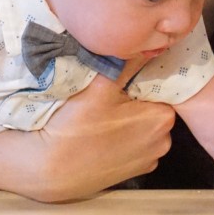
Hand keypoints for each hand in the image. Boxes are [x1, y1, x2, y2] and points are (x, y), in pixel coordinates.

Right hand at [0, 74, 175, 201]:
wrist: (50, 170)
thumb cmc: (77, 126)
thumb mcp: (102, 86)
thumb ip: (129, 62)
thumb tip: (148, 42)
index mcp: (163, 118)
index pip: (161, 85)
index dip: (141, 76)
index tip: (120, 74)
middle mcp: (164, 141)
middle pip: (152, 105)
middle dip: (135, 96)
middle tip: (108, 91)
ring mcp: (149, 160)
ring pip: (142, 124)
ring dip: (128, 116)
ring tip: (101, 111)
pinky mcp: (133, 172)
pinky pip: (133, 143)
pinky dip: (122, 135)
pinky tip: (101, 131)